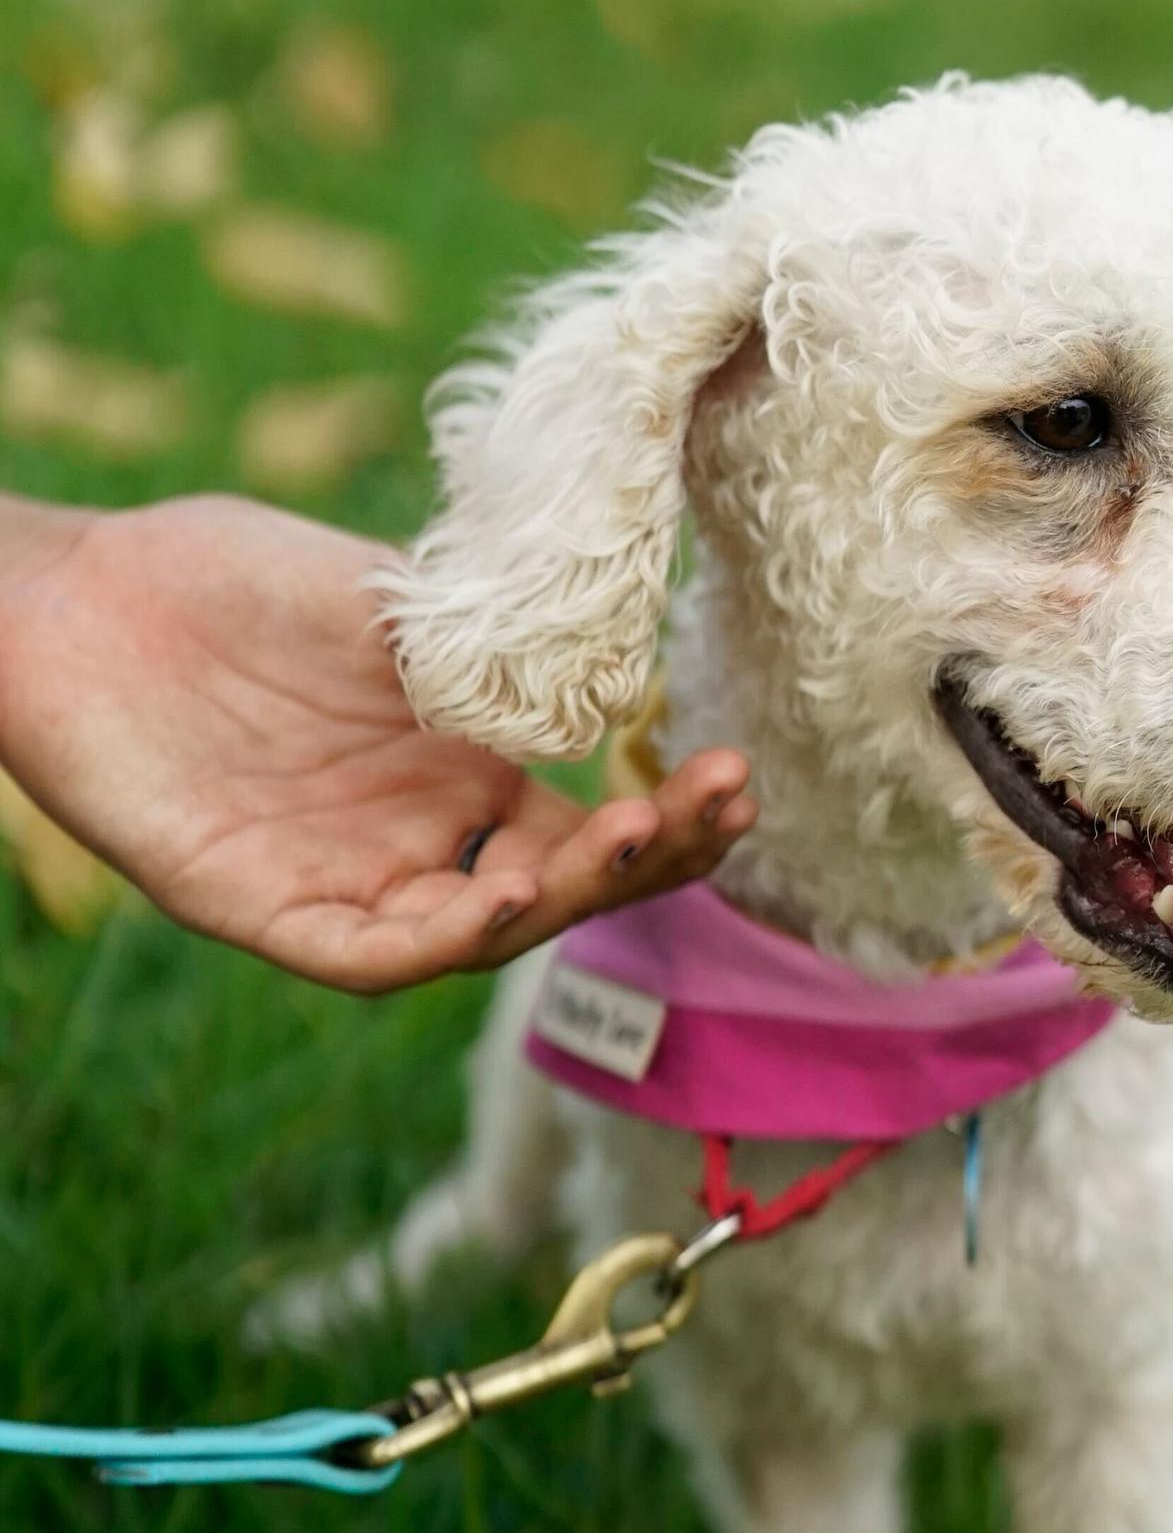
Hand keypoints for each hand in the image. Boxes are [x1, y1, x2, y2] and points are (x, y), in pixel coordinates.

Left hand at [0, 493, 754, 992]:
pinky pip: (365, 953)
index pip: (588, 827)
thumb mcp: (395, 598)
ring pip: (477, 934)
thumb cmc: (229, 579)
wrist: (76, 594)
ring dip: (563, 899)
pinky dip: (440, 939)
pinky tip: (500, 899)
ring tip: (634, 836)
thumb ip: (498, 645)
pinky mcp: (258, 906)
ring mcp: (341, 881)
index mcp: (459, 776)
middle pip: (556, 890)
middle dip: (649, 859)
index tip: (735, 776)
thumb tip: (619, 665)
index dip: (666, 819)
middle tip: (715, 807)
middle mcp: (414, 843)